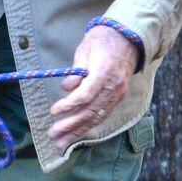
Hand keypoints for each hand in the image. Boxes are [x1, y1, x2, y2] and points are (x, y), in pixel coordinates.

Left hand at [49, 26, 139, 150]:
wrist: (128, 38)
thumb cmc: (102, 40)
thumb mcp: (85, 49)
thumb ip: (76, 71)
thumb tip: (66, 88)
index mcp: (104, 72)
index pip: (85, 95)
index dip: (69, 105)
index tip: (53, 112)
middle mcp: (113, 86)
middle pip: (90, 111)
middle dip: (70, 125)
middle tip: (53, 134)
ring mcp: (118, 94)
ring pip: (96, 118)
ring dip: (77, 131)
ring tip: (60, 142)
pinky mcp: (118, 98)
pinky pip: (102, 116)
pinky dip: (88, 126)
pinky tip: (75, 134)